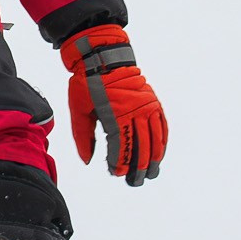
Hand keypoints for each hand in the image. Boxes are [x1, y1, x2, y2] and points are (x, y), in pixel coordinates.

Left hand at [59, 26, 166, 185]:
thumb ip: (83, 136)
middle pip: (141, 147)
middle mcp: (136, 112)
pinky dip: (161, 142)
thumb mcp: (78, 109)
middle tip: (134, 182)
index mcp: (115, 114)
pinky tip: (158, 154)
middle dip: (138, 168)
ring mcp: (148, 107)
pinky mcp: (153, 103)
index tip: (115, 173)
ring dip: (153, 159)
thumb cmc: (87, 83)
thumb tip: (89, 161)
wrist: (104, 57)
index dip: (119, 164)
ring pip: (155, 139)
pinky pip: (162, 126)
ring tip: (150, 174)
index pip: (121, 147)